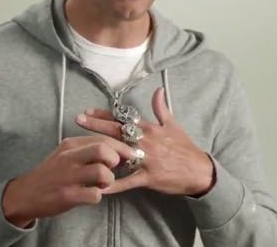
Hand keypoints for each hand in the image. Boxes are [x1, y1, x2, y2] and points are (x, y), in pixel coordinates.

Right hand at [2, 136, 135, 227]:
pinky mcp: (68, 196)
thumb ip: (87, 149)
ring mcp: (68, 177)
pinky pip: (95, 195)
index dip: (121, 146)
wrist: (26, 193)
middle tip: (114, 167)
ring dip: (109, 179)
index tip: (130, 154)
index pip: (102, 138)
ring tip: (102, 183)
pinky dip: (98, 196)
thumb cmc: (52, 172)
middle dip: (116, 158)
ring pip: (102, 172)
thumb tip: (115, 150)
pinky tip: (91, 194)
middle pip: (103, 149)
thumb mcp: (65, 153)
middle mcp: (69, 157)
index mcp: (71, 145)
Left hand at [75, 88, 214, 196]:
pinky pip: (128, 181)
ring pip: (120, 155)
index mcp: (149, 129)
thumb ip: (161, 108)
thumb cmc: (184, 147)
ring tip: (82, 152)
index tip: (88, 111)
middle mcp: (145, 142)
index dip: (104, 114)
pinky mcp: (148, 177)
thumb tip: (158, 90)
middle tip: (78, 119)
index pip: (123, 118)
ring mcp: (146, 160)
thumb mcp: (173, 125)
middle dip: (96, 125)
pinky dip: (114, 184)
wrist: (198, 170)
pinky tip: (99, 186)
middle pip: (117, 132)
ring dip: (101, 153)